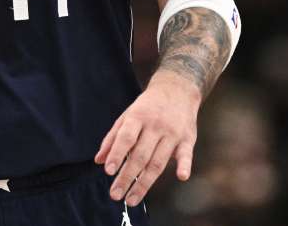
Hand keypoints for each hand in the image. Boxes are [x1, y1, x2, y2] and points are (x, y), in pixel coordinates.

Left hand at [94, 70, 200, 205]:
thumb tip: (99, 161)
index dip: (118, 155)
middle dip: (127, 177)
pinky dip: (185, 165)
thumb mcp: (127, 116)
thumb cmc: (147, 107)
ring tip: (131, 199)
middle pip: (140, 156)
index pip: (126, 138)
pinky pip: (186, 154)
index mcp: (138, 117)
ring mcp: (172, 133)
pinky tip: (181, 177)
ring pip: (158, 161)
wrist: (177, 89)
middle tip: (115, 195)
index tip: (109, 172)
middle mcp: (156, 125)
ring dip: (144, 183)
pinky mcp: (188, 139)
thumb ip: (113, 138)